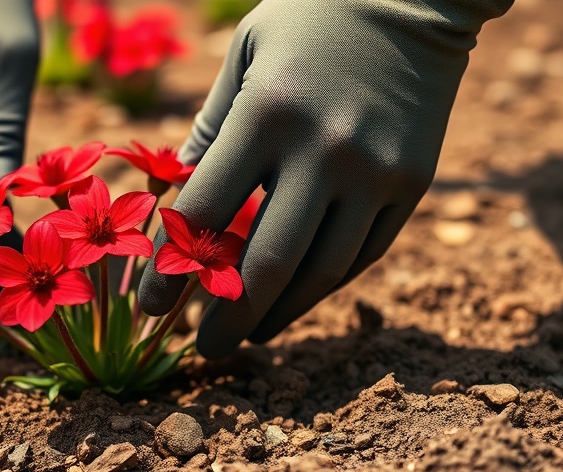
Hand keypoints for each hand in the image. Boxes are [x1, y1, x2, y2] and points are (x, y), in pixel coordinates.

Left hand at [139, 0, 511, 357]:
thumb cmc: (308, 20)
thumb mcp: (244, 56)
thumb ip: (210, 131)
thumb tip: (179, 199)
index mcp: (266, 114)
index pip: (202, 214)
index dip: (168, 270)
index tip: (148, 307)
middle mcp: (324, 151)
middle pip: (265, 263)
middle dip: (226, 317)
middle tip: (202, 348)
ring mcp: (376, 171)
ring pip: (320, 271)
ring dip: (277, 314)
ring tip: (246, 334)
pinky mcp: (414, 184)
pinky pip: (363, 254)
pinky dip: (322, 286)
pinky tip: (293, 301)